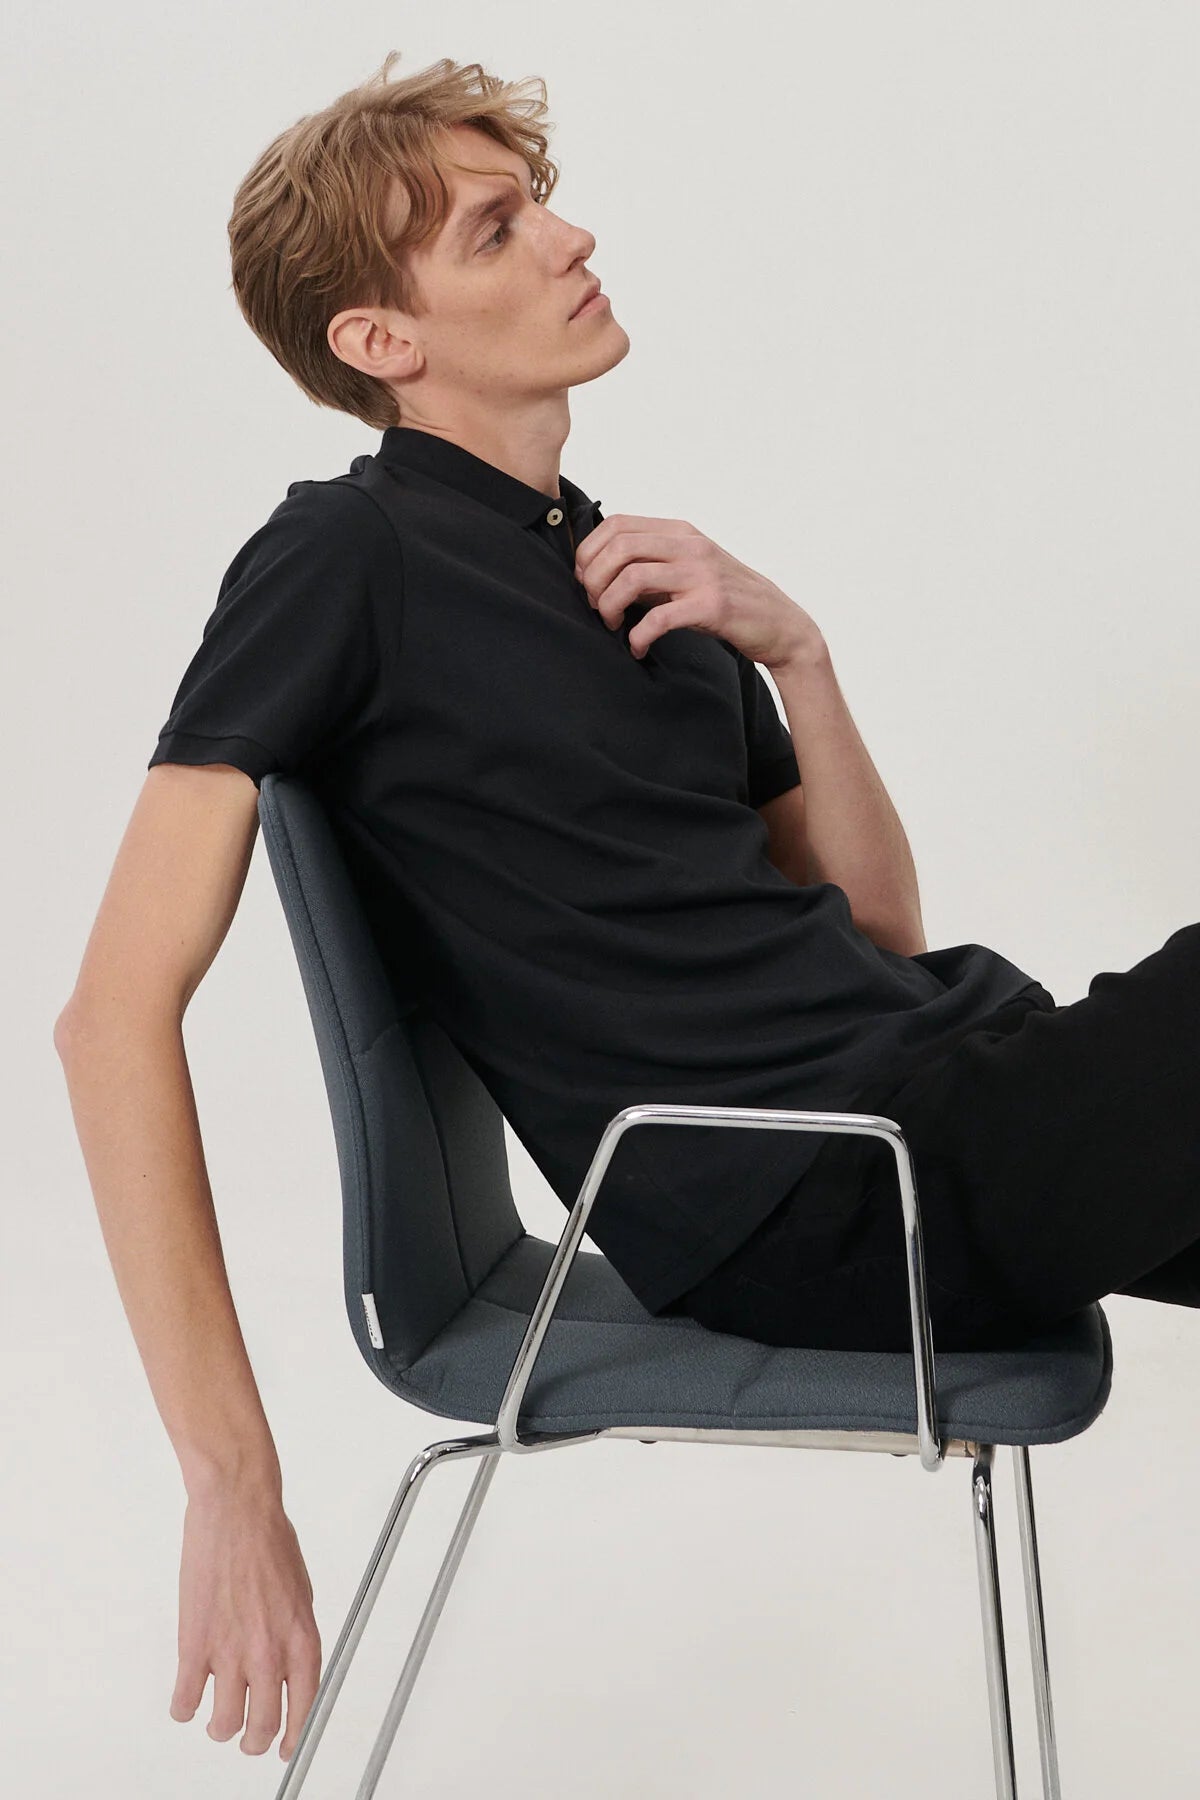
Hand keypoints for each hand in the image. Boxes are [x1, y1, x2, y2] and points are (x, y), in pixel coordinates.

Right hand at [171, 1480, 321, 1763]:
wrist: (237, 1509)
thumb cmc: (269, 1541)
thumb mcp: (301, 1593)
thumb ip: (295, 1636)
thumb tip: (290, 1669)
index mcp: (302, 1639)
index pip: (305, 1709)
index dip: (293, 1737)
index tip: (284, 1746)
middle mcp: (270, 1653)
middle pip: (263, 1727)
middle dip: (254, 1741)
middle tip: (246, 1736)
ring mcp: (231, 1652)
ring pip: (225, 1726)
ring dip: (220, 1730)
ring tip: (216, 1721)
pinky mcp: (195, 1644)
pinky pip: (186, 1702)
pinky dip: (184, 1709)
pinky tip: (187, 1701)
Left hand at [572, 513, 824, 669]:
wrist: (779, 622)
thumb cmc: (725, 600)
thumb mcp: (686, 572)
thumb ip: (649, 567)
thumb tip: (596, 574)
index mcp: (680, 532)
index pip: (616, 524)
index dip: (589, 552)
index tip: (587, 582)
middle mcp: (690, 546)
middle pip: (618, 547)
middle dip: (594, 580)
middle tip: (596, 608)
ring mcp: (702, 574)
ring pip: (632, 578)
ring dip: (609, 605)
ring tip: (612, 625)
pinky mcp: (712, 606)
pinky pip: (659, 618)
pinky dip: (638, 636)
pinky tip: (636, 647)